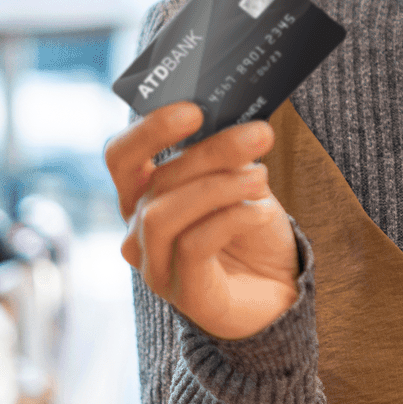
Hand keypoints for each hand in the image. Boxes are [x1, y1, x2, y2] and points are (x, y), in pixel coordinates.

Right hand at [107, 103, 301, 339]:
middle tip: (258, 134)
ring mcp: (156, 266)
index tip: (193, 110)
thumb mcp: (241, 181)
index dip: (148, 129)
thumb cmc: (253, 231)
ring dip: (219, 186)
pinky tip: (262, 211)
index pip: (122, 157)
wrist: (280, 290)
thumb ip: (228, 156)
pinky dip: (232, 218)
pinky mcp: (184, 294)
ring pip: (164, 214)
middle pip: (155, 181)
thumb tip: (239, 121)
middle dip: (209, 152)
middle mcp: (138, 232)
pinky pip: (193, 245)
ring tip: (262, 177)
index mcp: (143, 196)